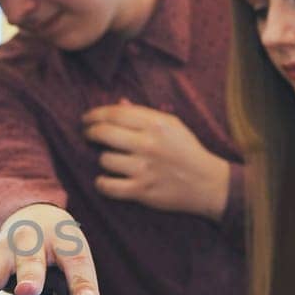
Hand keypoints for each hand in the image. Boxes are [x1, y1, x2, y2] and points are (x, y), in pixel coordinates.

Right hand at [0, 203, 100, 294]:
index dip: (82, 284)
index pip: (76, 263)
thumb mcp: (75, 259)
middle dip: (29, 276)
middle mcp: (32, 242)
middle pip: (31, 261)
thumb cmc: (59, 251)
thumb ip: (81, 287)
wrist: (31, 216)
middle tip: (28, 291)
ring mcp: (5, 251)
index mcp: (63, 242)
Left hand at [82, 100, 228, 220]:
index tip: (86, 119)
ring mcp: (144, 168)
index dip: (95, 114)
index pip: (115, 113)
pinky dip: (102, 183)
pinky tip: (105, 180)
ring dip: (103, 160)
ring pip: (104, 159)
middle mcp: (149, 144)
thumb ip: (144, 114)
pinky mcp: (142, 191)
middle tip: (87, 135)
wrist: (208, 183)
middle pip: (103, 133)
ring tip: (110, 160)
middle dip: (90, 133)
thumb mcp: (172, 126)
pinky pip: (108, 186)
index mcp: (156, 124)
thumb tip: (119, 103)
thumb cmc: (187, 151)